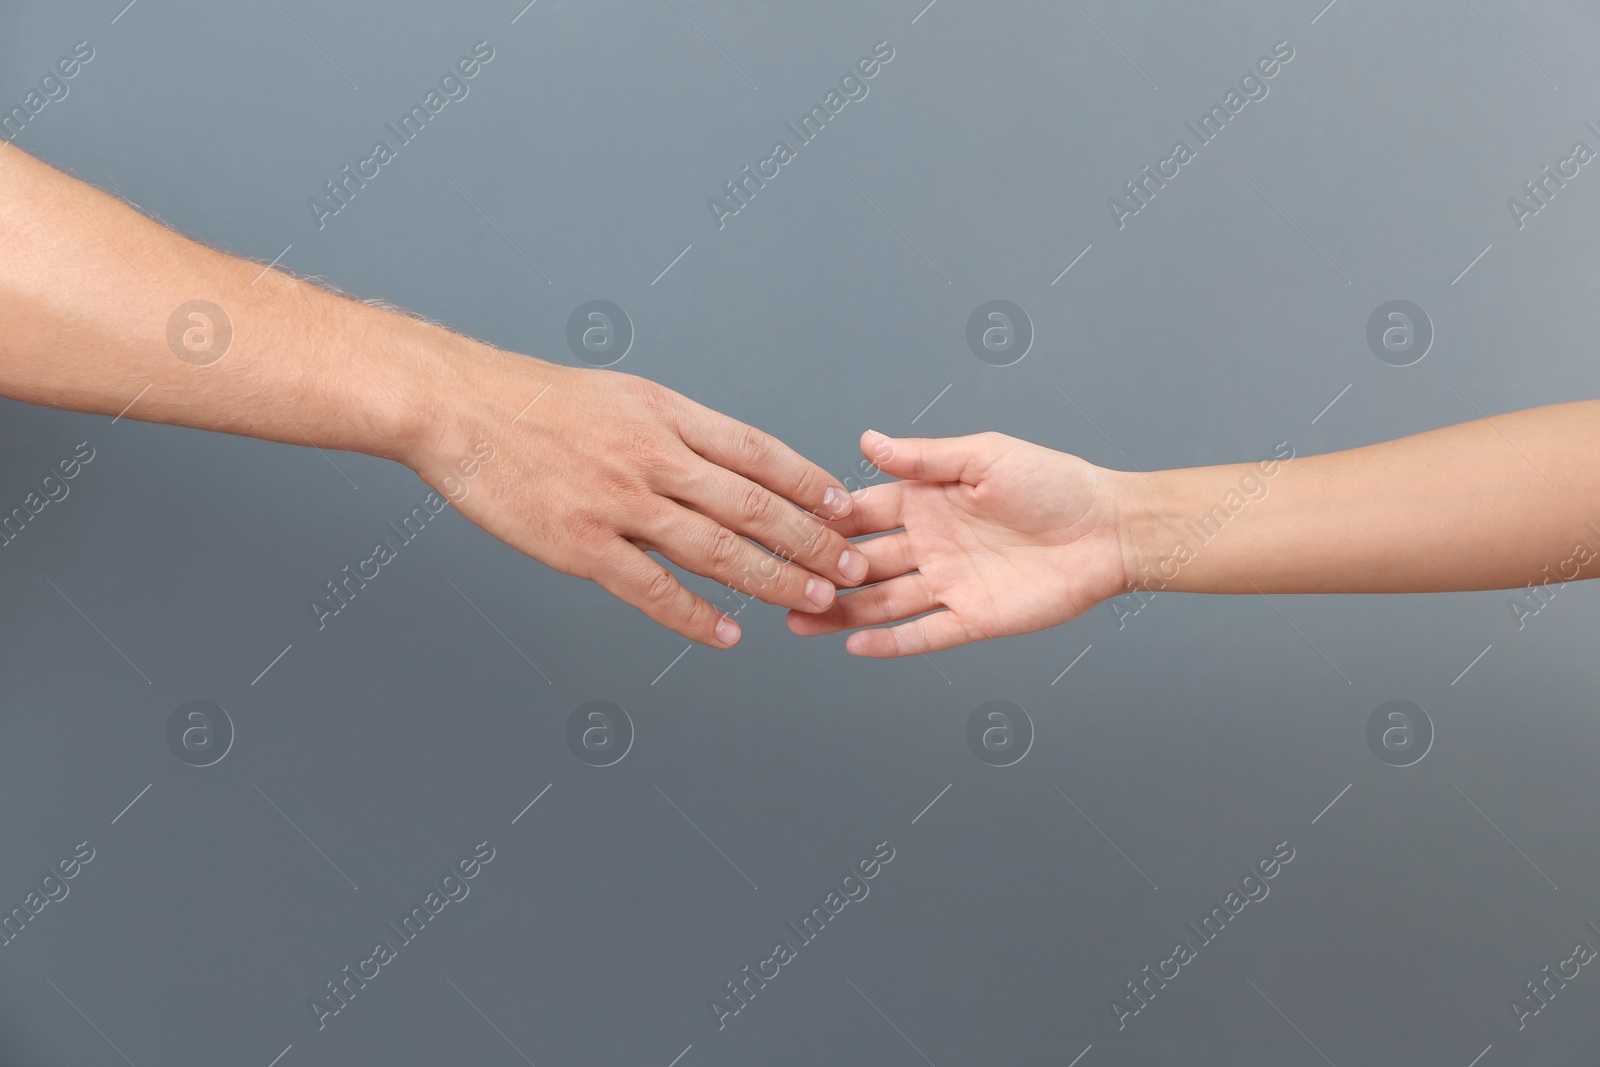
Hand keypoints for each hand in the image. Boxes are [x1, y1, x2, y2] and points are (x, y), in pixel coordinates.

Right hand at [403, 344, 869, 646]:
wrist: (459, 407)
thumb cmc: (535, 401)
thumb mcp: (621, 395)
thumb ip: (674, 430)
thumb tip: (727, 462)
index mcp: (667, 415)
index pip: (759, 452)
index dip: (810, 483)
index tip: (845, 508)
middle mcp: (654, 457)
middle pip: (753, 505)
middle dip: (812, 541)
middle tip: (853, 569)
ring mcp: (620, 504)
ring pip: (717, 550)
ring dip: (773, 580)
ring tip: (816, 602)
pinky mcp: (582, 546)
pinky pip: (652, 589)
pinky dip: (694, 616)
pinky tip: (727, 634)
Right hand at [786, 430, 1133, 655]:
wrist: (1110, 529)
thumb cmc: (1055, 483)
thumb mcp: (984, 457)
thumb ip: (925, 458)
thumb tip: (869, 441)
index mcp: (926, 502)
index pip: (862, 513)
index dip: (823, 521)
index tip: (781, 526)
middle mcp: (930, 545)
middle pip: (861, 563)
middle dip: (818, 572)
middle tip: (773, 581)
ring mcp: (948, 584)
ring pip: (881, 603)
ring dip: (839, 612)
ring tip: (796, 619)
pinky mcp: (973, 618)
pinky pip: (923, 634)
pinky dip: (890, 642)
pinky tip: (852, 644)